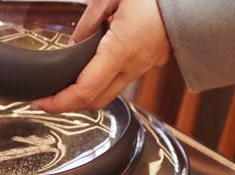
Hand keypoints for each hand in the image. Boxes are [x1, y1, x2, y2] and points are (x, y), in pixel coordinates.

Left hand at [31, 0, 169, 112]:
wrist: (192, 0)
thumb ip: (89, 21)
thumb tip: (74, 43)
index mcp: (121, 50)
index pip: (84, 90)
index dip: (59, 103)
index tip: (41, 103)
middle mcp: (133, 66)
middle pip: (95, 101)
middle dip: (68, 105)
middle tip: (48, 99)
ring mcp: (143, 67)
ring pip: (109, 95)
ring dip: (85, 96)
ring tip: (65, 87)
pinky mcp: (149, 64)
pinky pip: (122, 82)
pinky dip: (102, 85)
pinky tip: (91, 73)